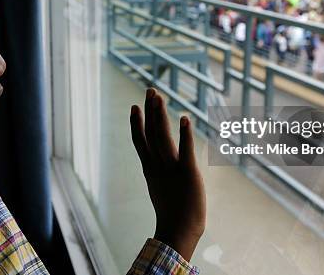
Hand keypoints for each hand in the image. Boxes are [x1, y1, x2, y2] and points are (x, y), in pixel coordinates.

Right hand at [130, 88, 205, 261]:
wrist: (179, 233)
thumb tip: (158, 171)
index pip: (140, 141)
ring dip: (161, 116)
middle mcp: (158, 166)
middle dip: (150, 110)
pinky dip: (184, 134)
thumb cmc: (173, 216)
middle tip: (150, 90)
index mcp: (150, 170)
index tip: (135, 106)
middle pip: (151, 133)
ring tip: (160, 97)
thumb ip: (160, 177)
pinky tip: (184, 118)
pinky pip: (185, 149)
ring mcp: (171, 168)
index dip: (137, 122)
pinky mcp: (188, 173)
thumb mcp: (162, 190)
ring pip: (163, 137)